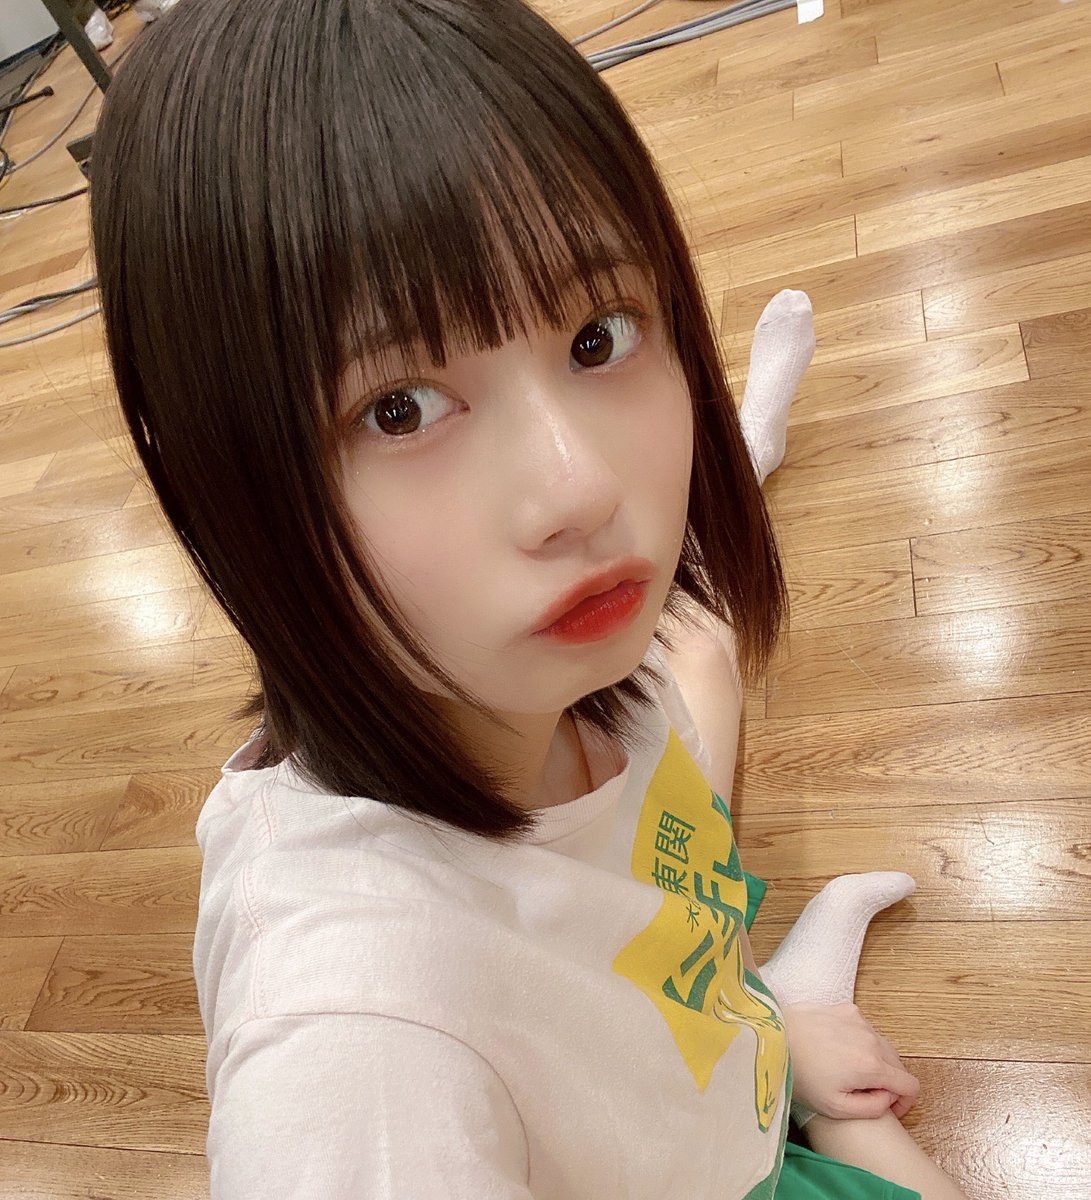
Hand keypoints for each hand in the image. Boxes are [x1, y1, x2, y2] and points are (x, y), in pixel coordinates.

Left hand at [780, 1001, 919, 1120]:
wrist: (775, 1037)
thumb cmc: (801, 1075)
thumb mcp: (836, 1107)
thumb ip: (873, 1109)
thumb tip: (888, 1098)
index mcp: (872, 1066)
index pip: (911, 1085)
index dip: (904, 1102)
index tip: (887, 1107)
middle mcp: (872, 1039)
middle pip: (898, 1065)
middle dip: (889, 1082)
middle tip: (866, 1092)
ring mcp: (860, 1021)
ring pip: (883, 1045)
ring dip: (876, 1060)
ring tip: (849, 1071)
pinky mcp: (847, 1009)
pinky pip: (866, 1030)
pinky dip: (862, 1042)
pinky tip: (839, 1050)